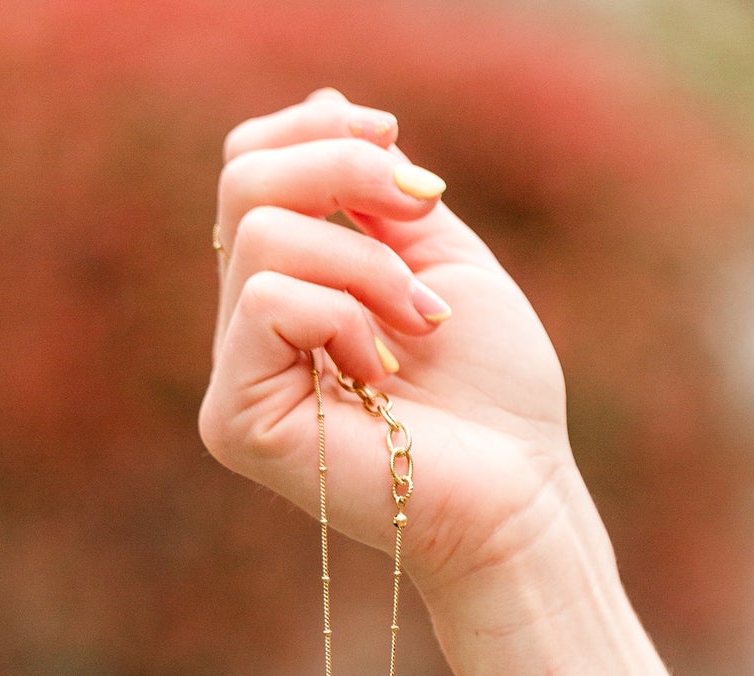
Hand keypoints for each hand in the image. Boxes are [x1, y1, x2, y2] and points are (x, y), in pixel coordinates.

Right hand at [198, 88, 583, 601]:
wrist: (518, 492)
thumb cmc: (494, 394)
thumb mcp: (441, 257)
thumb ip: (375, 193)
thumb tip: (324, 105)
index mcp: (292, 290)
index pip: (250, 169)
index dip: (318, 135)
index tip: (402, 159)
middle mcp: (250, 332)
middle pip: (242, 180)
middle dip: (342, 172)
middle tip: (421, 212)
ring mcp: (236, 378)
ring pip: (260, 235)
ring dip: (368, 265)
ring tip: (421, 325)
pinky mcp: (235, 421)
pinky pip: (266, 300)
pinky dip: (343, 314)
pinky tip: (382, 374)